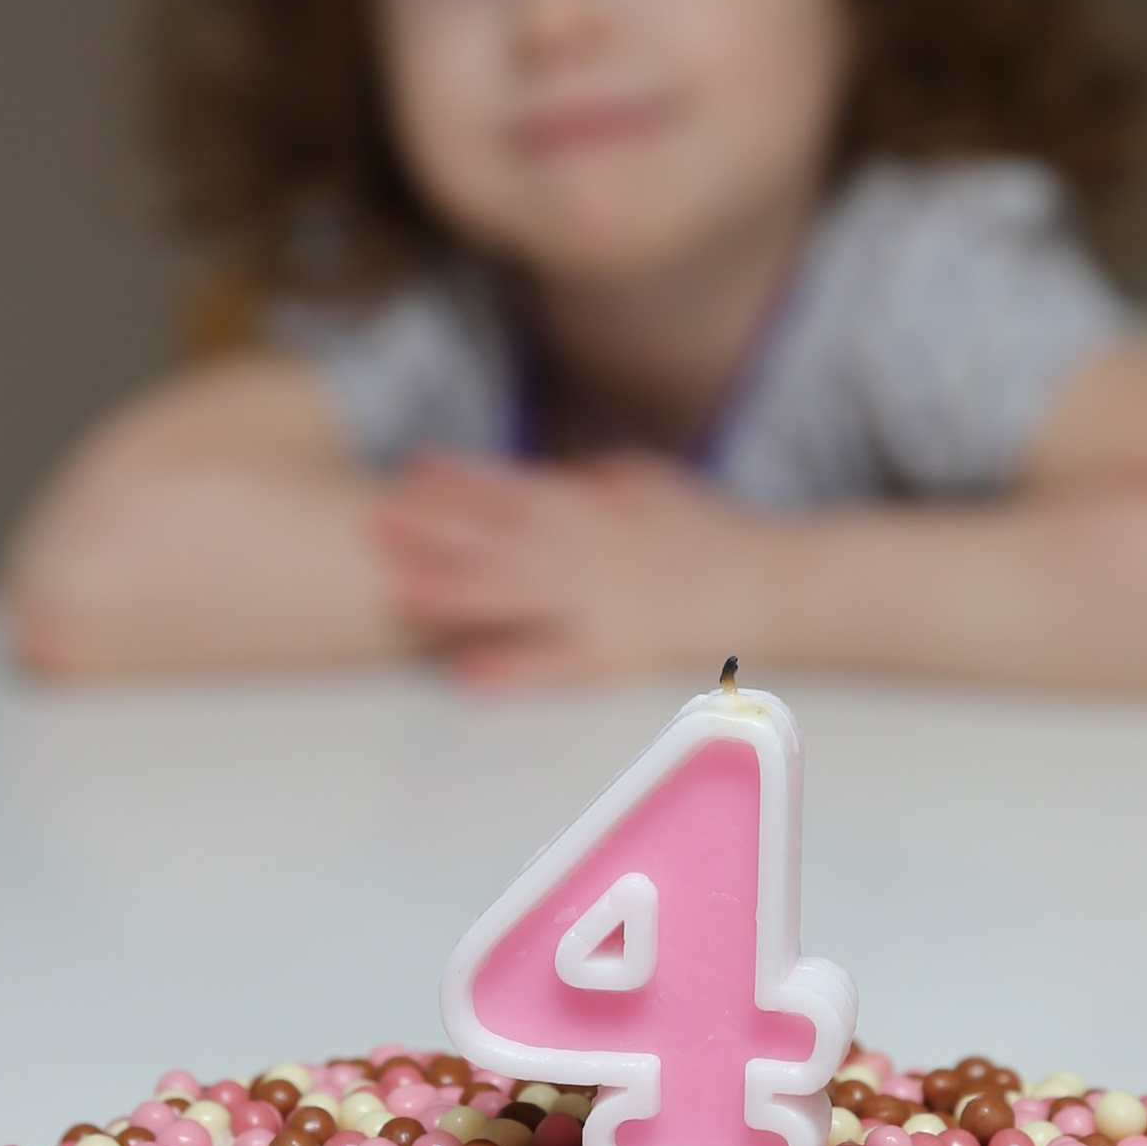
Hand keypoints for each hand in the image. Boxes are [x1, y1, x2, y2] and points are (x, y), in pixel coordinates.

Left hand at [374, 452, 779, 686]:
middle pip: (498, 535)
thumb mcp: (661, 487)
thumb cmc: (718, 534)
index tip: (411, 470)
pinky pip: (556, 662)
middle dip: (435, 528)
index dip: (460, 479)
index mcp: (596, 508)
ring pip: (514, 594)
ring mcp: (600, 600)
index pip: (515, 487)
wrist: (773, 582)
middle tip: (374, 519)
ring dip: (454, 591)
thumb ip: (611, 479)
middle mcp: (589, 549)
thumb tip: (577, 472)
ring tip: (398, 590)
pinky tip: (467, 674)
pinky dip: (511, 668)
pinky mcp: (618, 651)